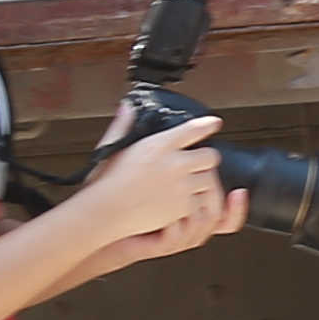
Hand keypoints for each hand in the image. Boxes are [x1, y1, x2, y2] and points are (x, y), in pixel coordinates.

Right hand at [79, 118, 230, 266]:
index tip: (215, 123)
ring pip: (209, 180)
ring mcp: (181, 185)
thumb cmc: (105, 183)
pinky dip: (194, 203)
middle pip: (211, 156)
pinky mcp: (183, 206)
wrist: (104, 212)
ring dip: (201, 182)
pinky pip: (201, 202)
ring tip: (187, 186)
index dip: (208, 125)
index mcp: (158, 145)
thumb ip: (123, 125)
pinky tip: (181, 202)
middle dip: (206, 160)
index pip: (193, 129)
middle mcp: (174, 163)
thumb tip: (127, 107)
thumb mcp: (111, 148)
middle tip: (197, 165)